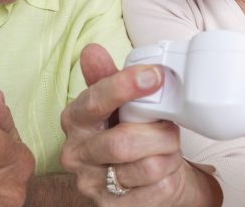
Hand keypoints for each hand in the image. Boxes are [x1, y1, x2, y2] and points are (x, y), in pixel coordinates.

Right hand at [60, 44, 221, 206]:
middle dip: (158, 133)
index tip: (155, 76)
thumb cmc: (126, 133)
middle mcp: (76, 154)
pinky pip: (155, 192)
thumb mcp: (117, 105)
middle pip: (123, 141)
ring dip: (168, 155)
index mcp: (74, 120)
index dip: (125, 86)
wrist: (138, 181)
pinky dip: (170, 178)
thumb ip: (106, 78)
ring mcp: (93, 185)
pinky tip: (166, 171)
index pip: (95, 101)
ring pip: (144, 168)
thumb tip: (92, 51)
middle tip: (170, 126)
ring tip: (169, 148)